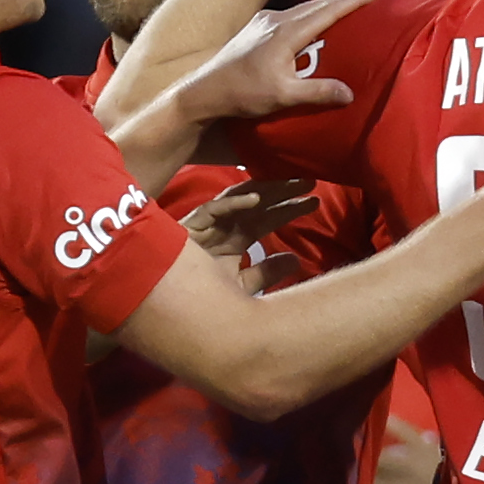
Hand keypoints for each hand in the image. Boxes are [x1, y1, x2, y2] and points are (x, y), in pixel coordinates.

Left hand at [177, 0, 387, 125]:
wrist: (206, 90)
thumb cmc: (243, 93)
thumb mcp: (283, 96)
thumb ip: (317, 92)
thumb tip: (349, 93)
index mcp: (287, 32)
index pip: (329, 10)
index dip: (355, 0)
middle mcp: (276, 20)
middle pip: (318, 4)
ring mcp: (264, 21)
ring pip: (303, 9)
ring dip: (327, 7)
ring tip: (347, 8)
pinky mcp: (256, 28)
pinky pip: (291, 16)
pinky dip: (309, 16)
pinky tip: (313, 25)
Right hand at [185, 175, 318, 288]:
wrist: (167, 300)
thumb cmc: (201, 293)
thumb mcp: (242, 284)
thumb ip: (267, 273)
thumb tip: (295, 260)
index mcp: (238, 236)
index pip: (270, 218)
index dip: (291, 209)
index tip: (315, 201)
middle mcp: (227, 225)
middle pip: (260, 203)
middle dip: (284, 192)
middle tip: (311, 183)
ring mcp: (210, 222)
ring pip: (242, 198)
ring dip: (266, 190)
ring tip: (290, 184)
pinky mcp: (192, 224)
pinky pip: (215, 208)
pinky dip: (234, 203)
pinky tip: (255, 199)